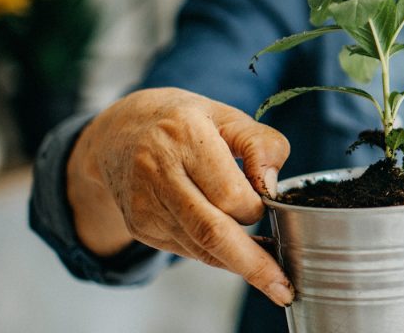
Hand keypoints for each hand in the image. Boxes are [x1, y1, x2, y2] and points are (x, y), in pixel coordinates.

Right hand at [66, 87, 293, 305]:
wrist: (119, 132)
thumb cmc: (185, 121)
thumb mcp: (228, 116)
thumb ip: (261, 144)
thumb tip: (271, 186)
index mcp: (185, 136)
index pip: (230, 193)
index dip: (256, 206)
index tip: (270, 201)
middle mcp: (158, 172)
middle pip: (211, 231)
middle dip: (252, 263)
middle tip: (284, 287)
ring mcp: (144, 204)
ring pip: (200, 247)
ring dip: (238, 262)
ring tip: (270, 272)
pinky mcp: (140, 226)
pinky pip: (188, 249)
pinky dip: (217, 254)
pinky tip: (235, 249)